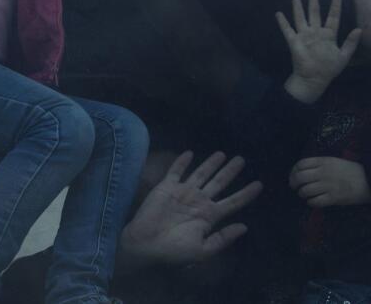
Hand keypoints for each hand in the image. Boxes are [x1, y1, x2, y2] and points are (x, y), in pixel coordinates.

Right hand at [120, 151, 261, 266]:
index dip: (246, 193)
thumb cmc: (174, 251)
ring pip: (201, 174)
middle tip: (241, 160)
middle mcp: (199, 202)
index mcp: (209, 217)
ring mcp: (183, 193)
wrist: (146, 245)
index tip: (260, 184)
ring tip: (222, 154)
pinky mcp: (166, 188)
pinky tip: (189, 153)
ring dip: (211, 164)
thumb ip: (223, 238)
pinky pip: (176, 171)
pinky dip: (182, 162)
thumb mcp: (203, 250)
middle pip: (219, 183)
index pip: (233, 202)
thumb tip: (244, 227)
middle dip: (230, 171)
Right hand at [276, 0, 362, 103]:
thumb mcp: (344, 56)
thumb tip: (358, 29)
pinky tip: (278, 13)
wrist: (314, 78)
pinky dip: (282, 22)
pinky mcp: (294, 41)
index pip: (333, 18)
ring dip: (298, 9)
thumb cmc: (329, 68)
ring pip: (301, 19)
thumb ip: (351, 42)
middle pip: (315, 15)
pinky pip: (287, 30)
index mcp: (329, 36)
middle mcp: (316, 33)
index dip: (335, 8)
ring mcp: (304, 36)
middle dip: (314, 4)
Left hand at [290, 157, 370, 206]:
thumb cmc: (352, 171)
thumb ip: (319, 165)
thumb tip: (302, 171)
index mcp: (323, 162)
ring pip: (305, 190)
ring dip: (302, 194)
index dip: (293, 171)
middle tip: (295, 187)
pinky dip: (310, 202)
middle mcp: (324, 172)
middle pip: (299, 177)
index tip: (293, 176)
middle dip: (293, 183)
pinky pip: (315, 202)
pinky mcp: (334, 198)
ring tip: (304, 195)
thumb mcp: (334, 162)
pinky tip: (312, 202)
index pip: (300, 164)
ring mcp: (329, 185)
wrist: (370, 181)